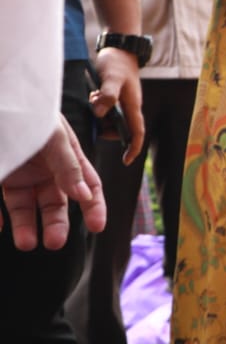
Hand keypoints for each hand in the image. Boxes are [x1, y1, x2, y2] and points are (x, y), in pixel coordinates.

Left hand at [2, 115, 104, 249]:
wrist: (4, 100)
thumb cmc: (32, 113)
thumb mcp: (54, 138)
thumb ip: (68, 167)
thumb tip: (84, 196)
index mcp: (68, 159)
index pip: (87, 187)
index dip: (94, 207)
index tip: (97, 226)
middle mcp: (46, 171)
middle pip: (55, 204)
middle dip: (56, 225)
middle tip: (54, 242)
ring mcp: (20, 176)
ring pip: (25, 209)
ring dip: (26, 227)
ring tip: (26, 243)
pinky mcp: (0, 177)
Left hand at [91, 50, 144, 162]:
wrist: (120, 49)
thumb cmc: (118, 63)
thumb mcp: (111, 78)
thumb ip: (107, 96)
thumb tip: (100, 115)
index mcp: (133, 106)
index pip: (137, 133)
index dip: (133, 148)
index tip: (125, 161)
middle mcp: (130, 107)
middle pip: (121, 129)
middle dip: (106, 128)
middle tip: (95, 116)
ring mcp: (123, 103)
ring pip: (111, 119)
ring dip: (100, 115)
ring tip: (94, 98)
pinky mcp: (115, 97)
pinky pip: (106, 110)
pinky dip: (98, 107)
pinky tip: (94, 94)